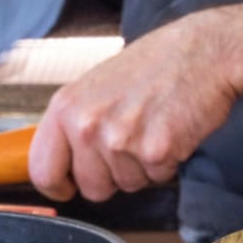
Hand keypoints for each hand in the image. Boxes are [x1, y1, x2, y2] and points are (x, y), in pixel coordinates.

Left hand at [29, 11, 238, 203]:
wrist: (200, 53)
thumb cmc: (152, 67)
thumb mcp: (96, 87)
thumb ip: (77, 123)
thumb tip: (65, 163)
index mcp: (66, 106)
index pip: (42, 170)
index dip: (58, 186)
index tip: (70, 186)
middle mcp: (87, 124)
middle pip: (92, 189)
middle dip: (112, 177)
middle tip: (129, 144)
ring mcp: (120, 139)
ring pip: (127, 186)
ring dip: (142, 168)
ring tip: (152, 129)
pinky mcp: (154, 151)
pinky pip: (156, 179)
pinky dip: (167, 163)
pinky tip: (169, 132)